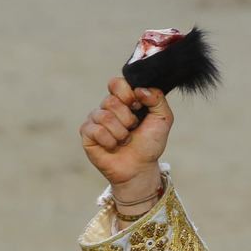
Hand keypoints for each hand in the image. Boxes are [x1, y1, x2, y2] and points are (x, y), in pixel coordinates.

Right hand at [79, 76, 172, 197]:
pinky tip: (113, 147)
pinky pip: (96, 130)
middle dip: (128, 119)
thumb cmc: (150, 143)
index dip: (127, 93)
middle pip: (111, 101)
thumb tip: (139, 89)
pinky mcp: (87, 134)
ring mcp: (95, 120)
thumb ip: (157, 99)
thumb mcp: (163, 119)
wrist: (140, 167)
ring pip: (104, 116)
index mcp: (124, 100)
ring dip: (121, 132)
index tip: (138, 106)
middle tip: (133, 128)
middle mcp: (107, 107)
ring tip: (125, 140)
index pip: (117, 83)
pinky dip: (110, 141)